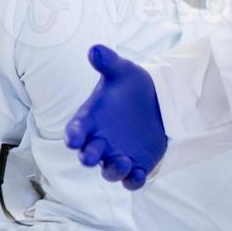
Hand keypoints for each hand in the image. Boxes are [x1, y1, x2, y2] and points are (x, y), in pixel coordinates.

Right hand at [63, 45, 167, 190]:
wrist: (158, 102)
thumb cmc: (131, 87)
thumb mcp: (122, 71)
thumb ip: (108, 62)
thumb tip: (95, 49)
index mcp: (90, 120)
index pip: (74, 130)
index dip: (72, 135)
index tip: (73, 138)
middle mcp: (99, 141)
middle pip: (87, 155)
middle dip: (87, 156)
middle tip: (92, 153)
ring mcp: (117, 156)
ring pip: (108, 172)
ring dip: (113, 170)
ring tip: (124, 161)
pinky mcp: (136, 166)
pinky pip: (131, 181)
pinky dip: (133, 181)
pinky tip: (139, 173)